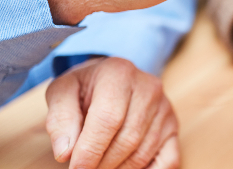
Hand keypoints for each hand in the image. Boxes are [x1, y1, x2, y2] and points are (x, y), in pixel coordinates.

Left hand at [45, 57, 178, 168]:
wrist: (113, 77)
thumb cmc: (85, 87)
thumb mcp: (62, 92)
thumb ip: (59, 120)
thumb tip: (65, 153)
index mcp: (119, 74)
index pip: (108, 119)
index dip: (90, 149)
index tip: (76, 168)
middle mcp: (149, 88)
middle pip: (127, 139)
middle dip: (102, 163)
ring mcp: (165, 109)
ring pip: (143, 152)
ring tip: (99, 167)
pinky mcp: (173, 126)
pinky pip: (168, 160)